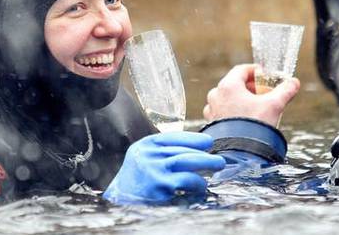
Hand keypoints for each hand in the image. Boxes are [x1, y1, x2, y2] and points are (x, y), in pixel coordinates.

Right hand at [103, 132, 225, 204]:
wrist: (120, 200)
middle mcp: (148, 155)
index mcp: (144, 146)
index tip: (207, 141)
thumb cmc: (136, 181)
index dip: (192, 138)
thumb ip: (161, 152)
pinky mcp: (161, 186)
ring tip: (217, 165)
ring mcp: (154, 169)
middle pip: (181, 150)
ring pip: (186, 161)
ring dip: (205, 163)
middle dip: (203, 153)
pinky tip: (201, 186)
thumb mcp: (143, 159)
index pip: (171, 137)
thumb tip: (193, 150)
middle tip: (219, 158)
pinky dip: (197, 183)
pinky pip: (186, 180)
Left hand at [202, 64, 299, 126]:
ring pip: (228, 98)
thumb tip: (294, 82)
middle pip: (234, 83)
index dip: (255, 71)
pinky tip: (245, 119)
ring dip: (242, 99)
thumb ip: (285, 91)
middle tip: (264, 93)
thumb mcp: (274, 105)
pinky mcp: (212, 123)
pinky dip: (234, 111)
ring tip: (256, 108)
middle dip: (250, 87)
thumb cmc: (253, 126)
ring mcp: (211, 110)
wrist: (240, 152)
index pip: (241, 69)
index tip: (265, 76)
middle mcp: (216, 95)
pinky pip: (223, 111)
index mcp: (228, 86)